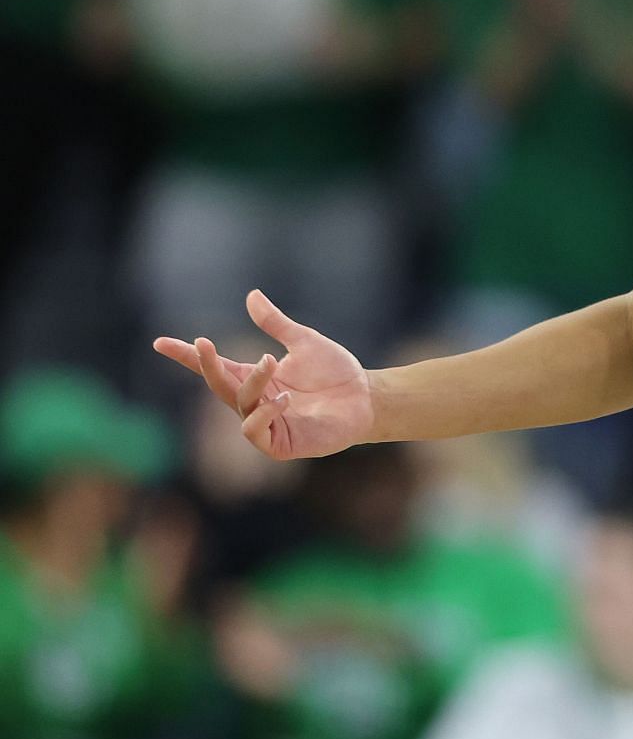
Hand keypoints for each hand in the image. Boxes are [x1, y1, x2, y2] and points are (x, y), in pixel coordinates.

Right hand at [153, 290, 373, 459]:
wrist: (367, 397)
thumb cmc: (335, 372)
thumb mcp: (304, 342)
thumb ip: (276, 323)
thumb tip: (252, 295)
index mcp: (255, 378)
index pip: (214, 367)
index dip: (187, 356)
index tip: (160, 342)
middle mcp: (254, 401)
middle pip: (219, 384)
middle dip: (207, 365)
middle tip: (204, 344)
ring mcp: (265, 424)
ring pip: (239, 405)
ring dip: (251, 383)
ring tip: (271, 362)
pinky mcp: (280, 443)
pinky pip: (257, 432)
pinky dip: (264, 414)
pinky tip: (283, 398)